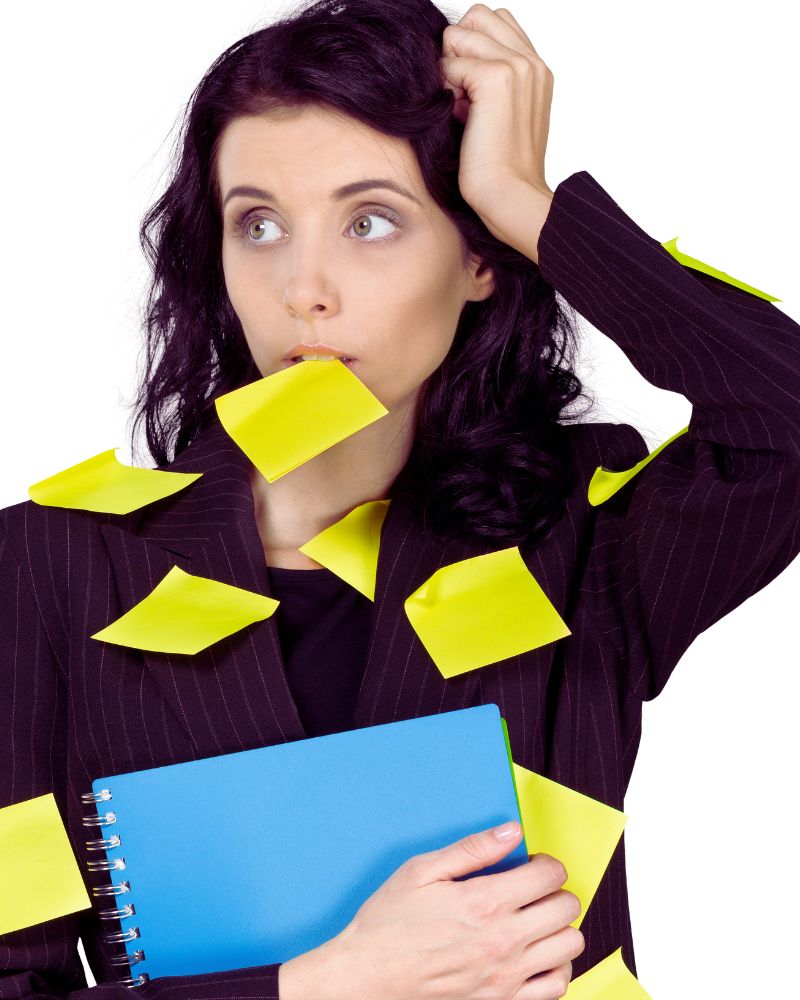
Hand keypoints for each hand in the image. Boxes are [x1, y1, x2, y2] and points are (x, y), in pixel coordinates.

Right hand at [323, 821, 584, 999]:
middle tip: (535, 889)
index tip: (533, 864)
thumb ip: (472, 849)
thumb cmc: (388, 923)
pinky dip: (556, 966)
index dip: (547, 863)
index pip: (549, 876)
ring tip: (538, 919)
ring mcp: (506, 976)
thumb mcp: (421, 871)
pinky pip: (556, 986)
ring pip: (569, 947)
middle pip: (566, 909)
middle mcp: (503, 941)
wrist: (368, 977)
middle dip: (557, 891)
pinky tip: (537, 953)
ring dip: (560, 927)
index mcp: (484, 902)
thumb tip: (511, 831)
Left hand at [439, 5, 554, 258]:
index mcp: (537, 70)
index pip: (494, 23)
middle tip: (461, 94)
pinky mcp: (497, 78)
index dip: (471, 51)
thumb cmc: (500, 169)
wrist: (510, 197)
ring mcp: (517, 66)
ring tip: (462, 107)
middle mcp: (532, 62)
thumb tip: (451, 65)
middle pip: (477, 16)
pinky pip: (450, 64)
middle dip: (458, 49)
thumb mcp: (496, 116)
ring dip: (450, 70)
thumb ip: (485, 83)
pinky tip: (460, 118)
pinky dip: (447, 90)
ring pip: (460, 34)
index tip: (470, 94)